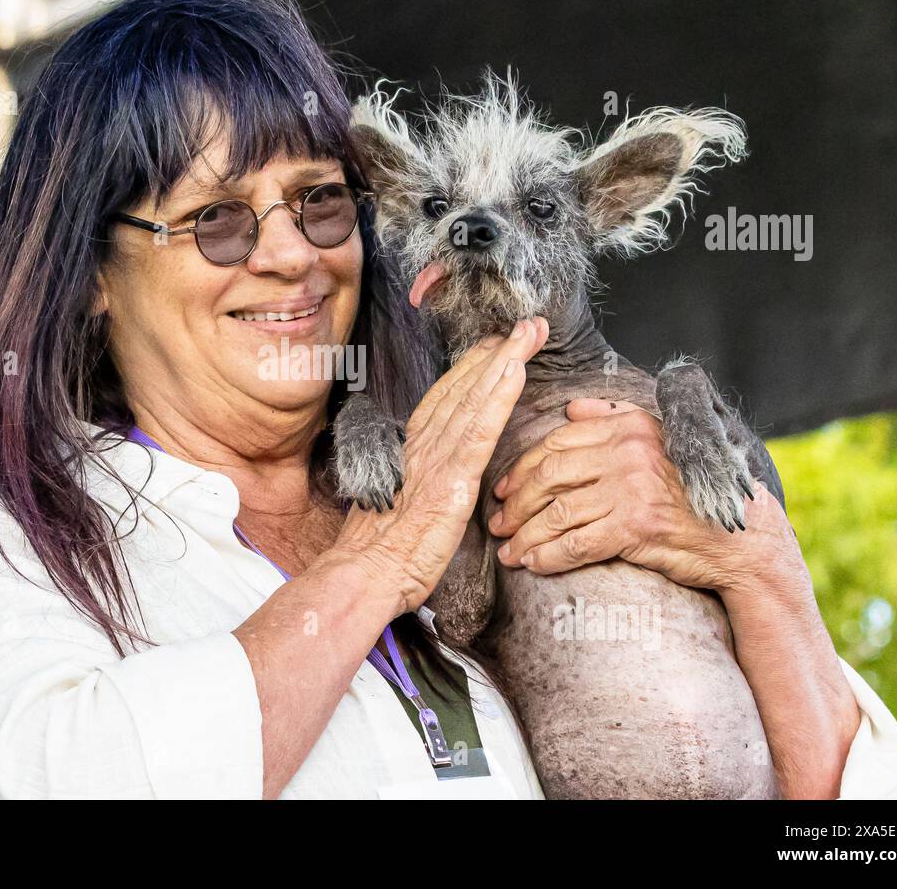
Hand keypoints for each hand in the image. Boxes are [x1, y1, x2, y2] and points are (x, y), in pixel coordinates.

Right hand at [332, 318, 549, 612]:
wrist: (366, 573)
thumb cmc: (382, 551)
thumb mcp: (403, 505)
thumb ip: (420, 482)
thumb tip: (431, 477)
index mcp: (416, 450)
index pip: (449, 398)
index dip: (475, 367)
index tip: (496, 343)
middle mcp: (425, 445)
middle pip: (466, 388)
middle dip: (498, 351)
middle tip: (526, 323)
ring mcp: (438, 459)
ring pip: (475, 398)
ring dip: (505, 360)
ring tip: (529, 332)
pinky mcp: (451, 480)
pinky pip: (479, 431)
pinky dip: (498, 396)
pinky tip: (514, 370)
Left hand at [487, 398, 802, 593]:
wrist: (744, 539)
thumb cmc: (700, 493)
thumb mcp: (663, 442)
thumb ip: (615, 418)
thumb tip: (572, 407)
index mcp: (630, 426)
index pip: (558, 442)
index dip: (523, 467)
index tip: (504, 488)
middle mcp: (628, 451)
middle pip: (549, 474)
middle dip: (516, 502)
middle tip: (498, 522)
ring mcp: (631, 488)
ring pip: (557, 511)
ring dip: (525, 534)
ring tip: (509, 551)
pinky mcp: (635, 526)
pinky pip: (576, 543)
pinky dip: (548, 556)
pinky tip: (533, 565)